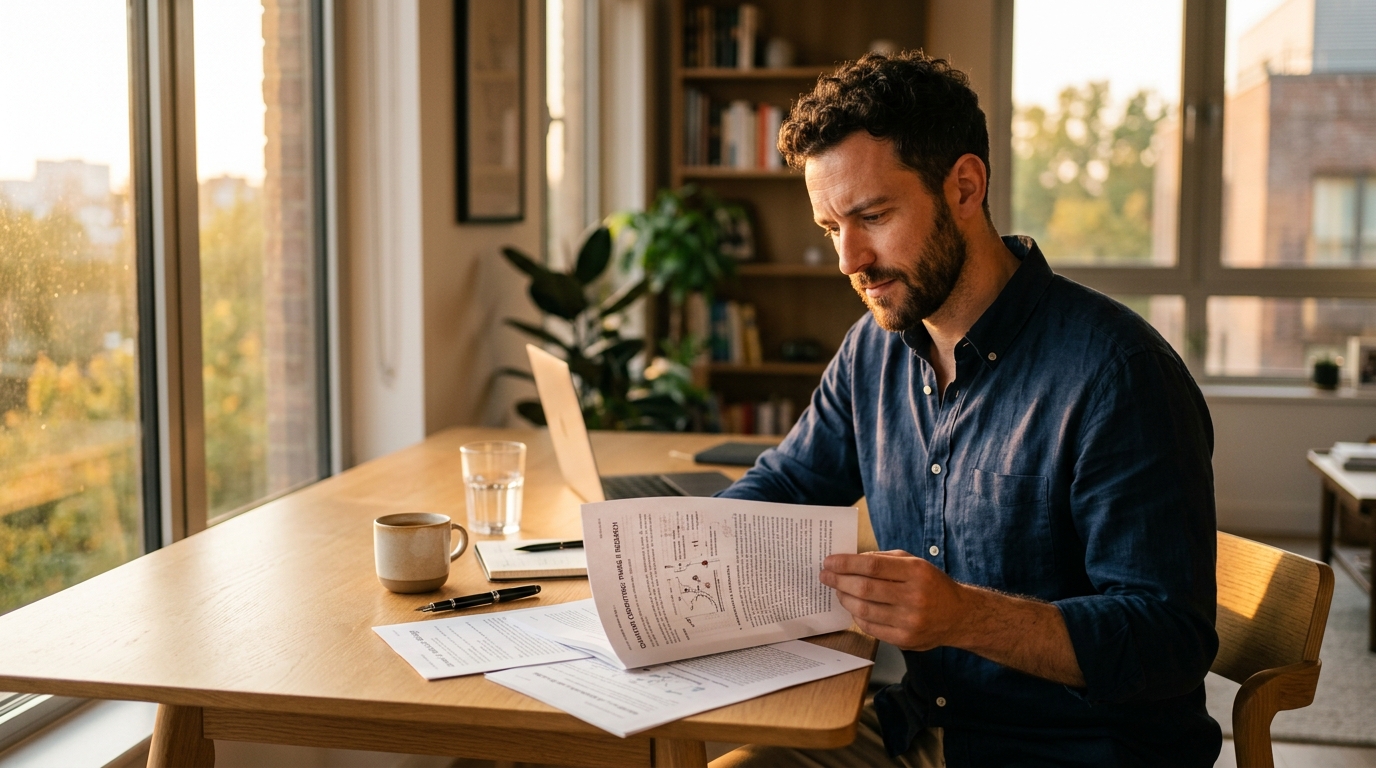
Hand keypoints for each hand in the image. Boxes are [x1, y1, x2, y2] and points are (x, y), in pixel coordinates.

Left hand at [819, 550, 968, 650]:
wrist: (959, 616)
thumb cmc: (931, 585)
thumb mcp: (914, 563)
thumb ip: (883, 559)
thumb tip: (850, 560)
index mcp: (916, 572)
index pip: (872, 566)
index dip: (846, 563)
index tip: (829, 561)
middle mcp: (914, 597)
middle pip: (864, 589)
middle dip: (839, 581)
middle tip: (825, 576)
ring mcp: (909, 621)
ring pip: (864, 610)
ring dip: (844, 599)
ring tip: (837, 591)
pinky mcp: (905, 640)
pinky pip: (870, 627)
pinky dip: (857, 615)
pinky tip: (853, 607)